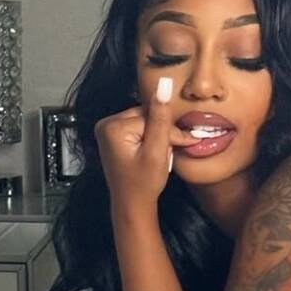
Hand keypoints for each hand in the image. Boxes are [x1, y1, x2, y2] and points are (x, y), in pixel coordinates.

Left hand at [95, 76, 193, 210]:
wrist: (132, 205)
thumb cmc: (143, 184)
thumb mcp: (157, 151)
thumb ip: (161, 118)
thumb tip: (165, 85)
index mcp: (112, 126)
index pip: (151, 117)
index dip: (169, 132)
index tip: (185, 143)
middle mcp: (106, 124)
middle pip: (146, 117)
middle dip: (162, 133)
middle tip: (168, 153)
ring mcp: (107, 131)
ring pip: (145, 122)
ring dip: (158, 137)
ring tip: (158, 156)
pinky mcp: (113, 137)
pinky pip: (139, 129)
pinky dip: (150, 140)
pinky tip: (150, 154)